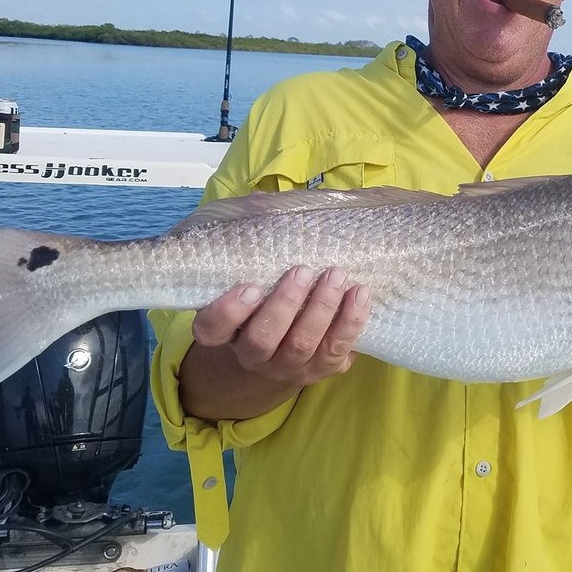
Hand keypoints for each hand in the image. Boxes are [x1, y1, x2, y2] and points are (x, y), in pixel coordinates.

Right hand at [191, 264, 370, 391]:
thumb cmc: (267, 298)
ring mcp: (289, 366)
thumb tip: (262, 203)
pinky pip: (336, 350)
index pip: (211, 330)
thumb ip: (253, 246)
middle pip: (262, 339)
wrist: (287, 349)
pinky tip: (360, 294)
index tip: (250, 287)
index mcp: (227, 332)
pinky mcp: (323, 369)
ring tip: (336, 276)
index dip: (227, 312)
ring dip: (321, 308)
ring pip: (302, 344)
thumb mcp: (253, 277)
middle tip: (303, 271)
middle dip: (285, 305)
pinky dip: (350, 321)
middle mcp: (253, 355)